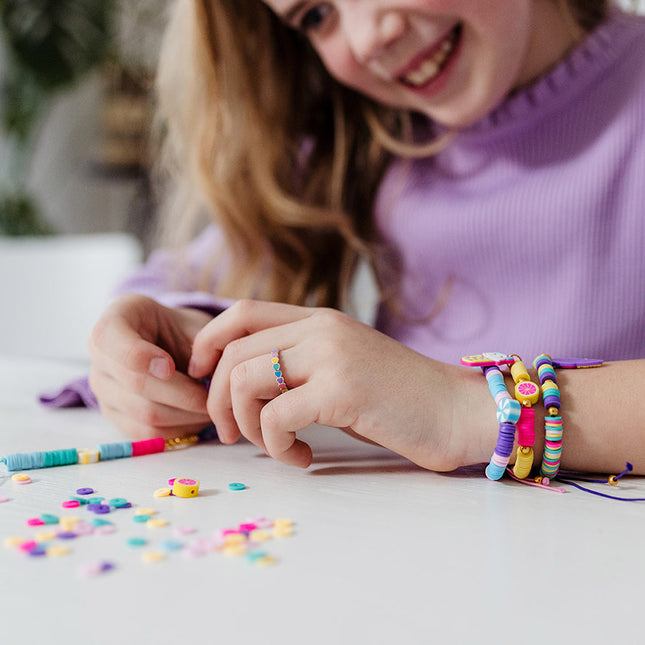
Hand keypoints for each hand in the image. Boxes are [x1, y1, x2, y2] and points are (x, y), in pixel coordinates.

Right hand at [88, 294, 212, 438]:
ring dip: (187, 414)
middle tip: (215, 395)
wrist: (172, 345)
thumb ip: (202, 343)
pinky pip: (147, 434)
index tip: (170, 367)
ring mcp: (102, 388)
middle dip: (183, 393)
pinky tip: (198, 418)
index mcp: (115, 318)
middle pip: (136, 384)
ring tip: (213, 406)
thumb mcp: (194, 323)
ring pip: (145, 414)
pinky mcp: (115, 416)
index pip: (110, 339)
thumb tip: (212, 375)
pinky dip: (180, 429)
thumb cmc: (184, 330)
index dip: (141, 357)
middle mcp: (99, 354)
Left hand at [188, 300, 477, 469]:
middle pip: (233, 352)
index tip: (199, 377)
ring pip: (246, 380)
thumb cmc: (398, 398)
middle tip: (228, 434)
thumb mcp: (341, 367)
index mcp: (318, 320)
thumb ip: (299, 363)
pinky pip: (276, 417)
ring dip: (244, 425)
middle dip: (216, 398)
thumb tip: (244, 385)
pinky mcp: (342, 389)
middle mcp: (321, 328)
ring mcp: (332, 355)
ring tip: (271, 448)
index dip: (207, 343)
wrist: (456, 411)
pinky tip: (301, 457)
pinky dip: (276, 445)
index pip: (240, 313)